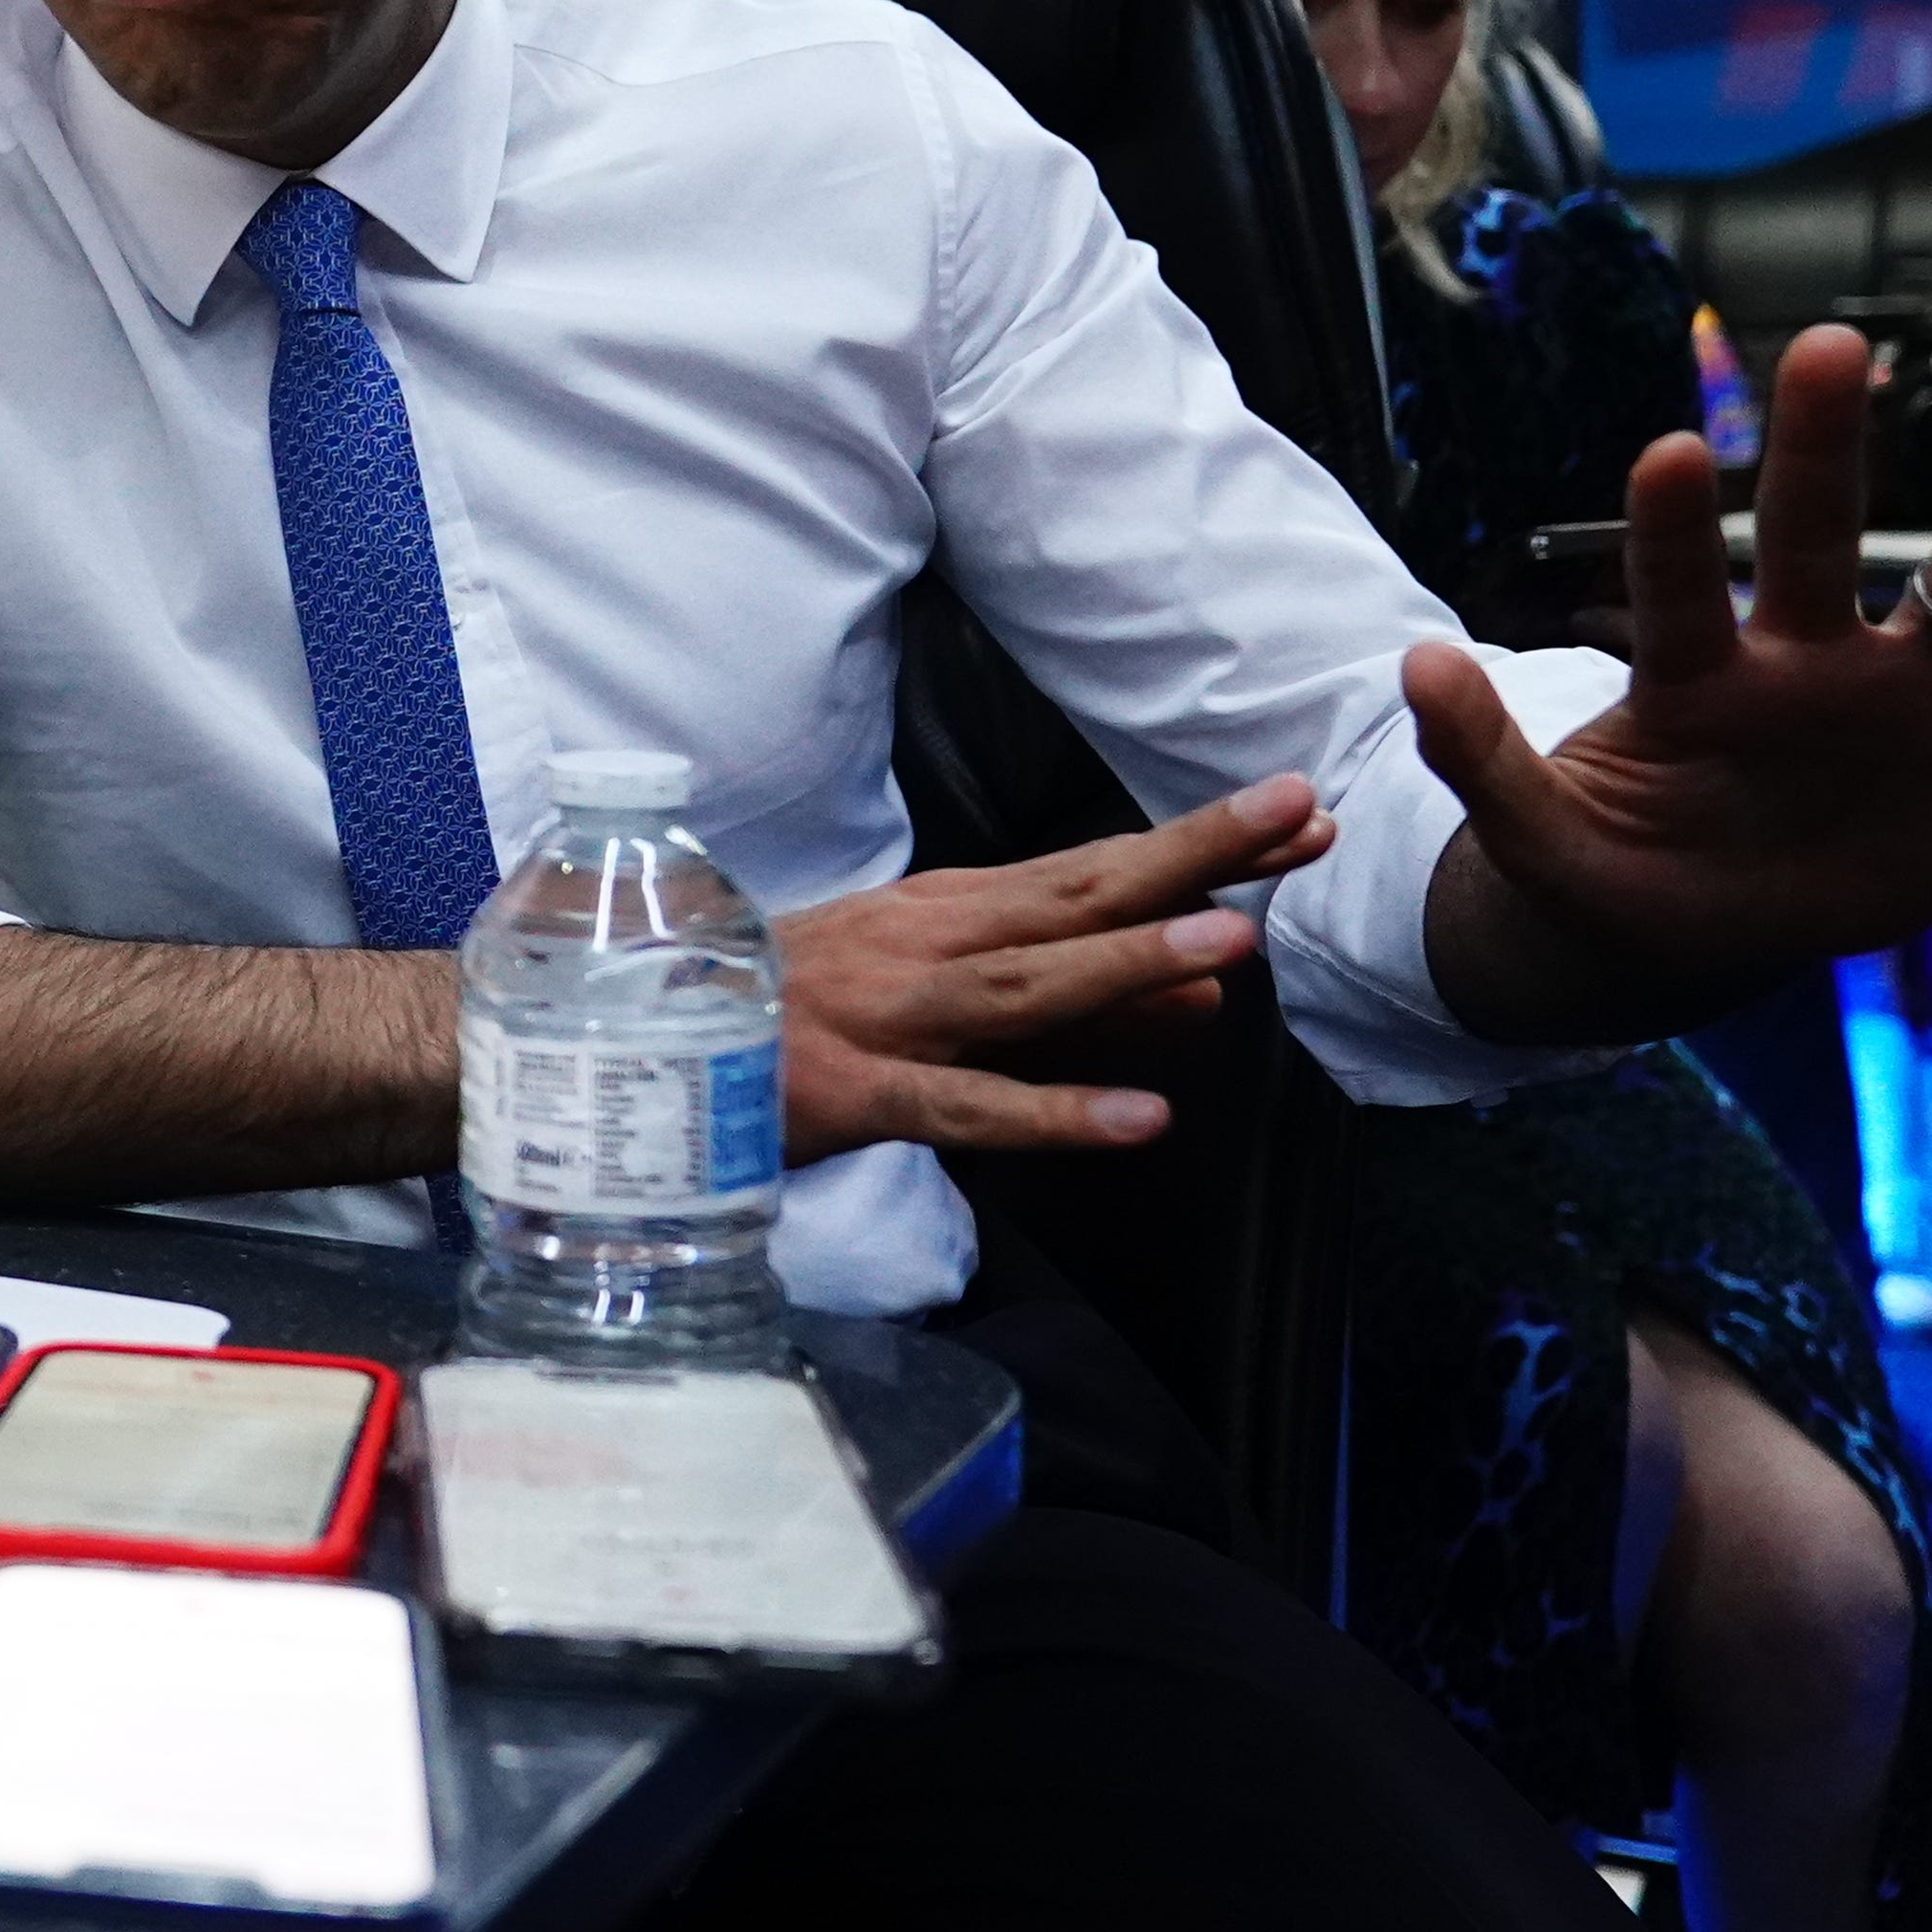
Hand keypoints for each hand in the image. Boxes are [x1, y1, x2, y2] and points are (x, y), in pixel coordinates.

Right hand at [775, 776, 1331, 1151]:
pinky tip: (1138, 1120)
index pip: (1093, 869)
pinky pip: (966, 1107)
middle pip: (1075, 895)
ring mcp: (891, 1014)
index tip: (1299, 812)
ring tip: (1235, 939)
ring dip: (1128, 960)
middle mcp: (927, 943)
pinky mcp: (858, 1093)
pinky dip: (1053, 1112)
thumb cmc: (791, 1014)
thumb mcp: (942, 991)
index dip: (1198, 845)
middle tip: (1301, 814)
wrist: (629, 1044)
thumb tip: (1208, 990)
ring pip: (1026, 986)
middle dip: (1191, 855)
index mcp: (947, 912)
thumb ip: (1081, 998)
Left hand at [1420, 323, 1931, 1040]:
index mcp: (1696, 682)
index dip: (1674, 529)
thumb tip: (1412, 665)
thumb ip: (1481, 761)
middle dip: (1830, 449)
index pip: (1675, 587)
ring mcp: (1908, 689)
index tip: (1673, 447)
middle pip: (1822, 538)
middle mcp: (1809, 658)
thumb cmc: (1620, 870)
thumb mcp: (1538, 840)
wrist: (1710, 929)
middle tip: (1832, 345)